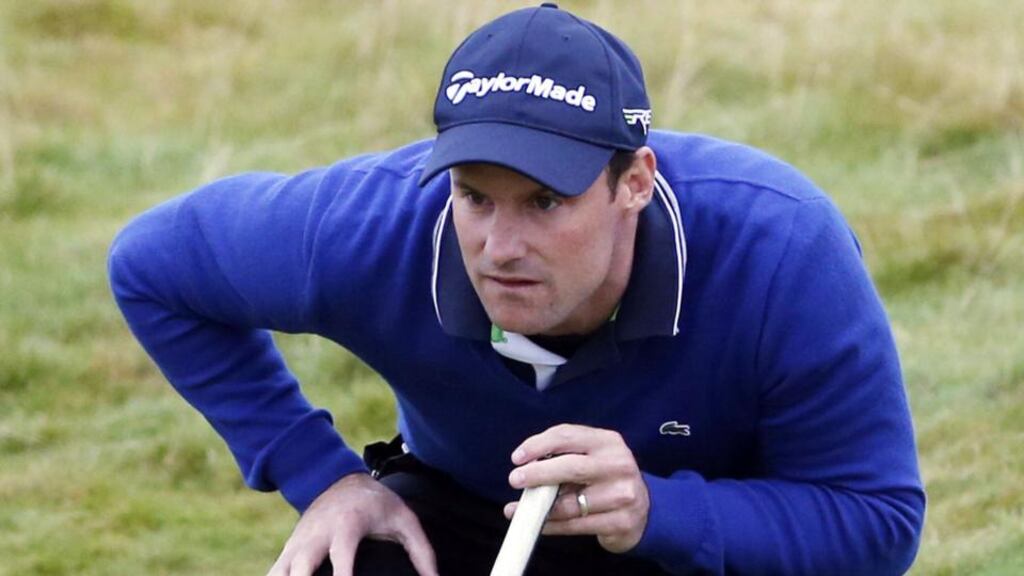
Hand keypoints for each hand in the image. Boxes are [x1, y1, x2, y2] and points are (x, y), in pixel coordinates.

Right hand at [267, 472, 437, 575]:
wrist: (339, 480)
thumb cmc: (376, 503)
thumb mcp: (404, 519)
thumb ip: (422, 551)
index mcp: (347, 525)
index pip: (341, 557)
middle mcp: (318, 534)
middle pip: (301, 568)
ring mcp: (298, 543)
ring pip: (281, 573)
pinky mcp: (288, 550)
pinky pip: (275, 574)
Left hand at [503, 424, 649, 552]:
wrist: (644, 511)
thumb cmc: (607, 479)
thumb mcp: (594, 456)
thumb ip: (566, 455)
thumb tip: (528, 465)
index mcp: (609, 442)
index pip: (568, 436)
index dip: (539, 445)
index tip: (517, 457)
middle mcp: (619, 465)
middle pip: (572, 467)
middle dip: (539, 473)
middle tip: (515, 479)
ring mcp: (622, 495)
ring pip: (572, 503)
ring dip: (540, 507)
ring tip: (520, 508)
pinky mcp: (621, 522)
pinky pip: (577, 526)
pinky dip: (552, 525)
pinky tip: (539, 524)